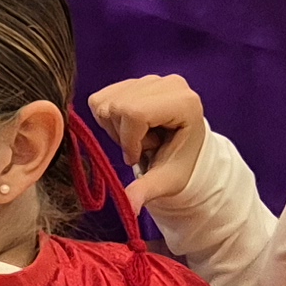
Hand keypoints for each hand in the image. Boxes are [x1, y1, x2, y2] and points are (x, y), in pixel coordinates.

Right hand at [86, 74, 207, 225]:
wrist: (183, 149)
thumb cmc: (178, 165)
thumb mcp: (166, 181)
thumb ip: (145, 191)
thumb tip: (128, 207)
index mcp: (184, 102)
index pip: (136, 112)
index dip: (129, 139)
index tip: (138, 157)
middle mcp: (169, 83)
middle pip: (116, 106)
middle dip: (121, 135)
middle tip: (139, 149)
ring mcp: (150, 78)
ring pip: (105, 102)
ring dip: (115, 128)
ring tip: (138, 138)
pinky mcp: (134, 80)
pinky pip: (100, 99)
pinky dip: (108, 119)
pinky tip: (130, 128)